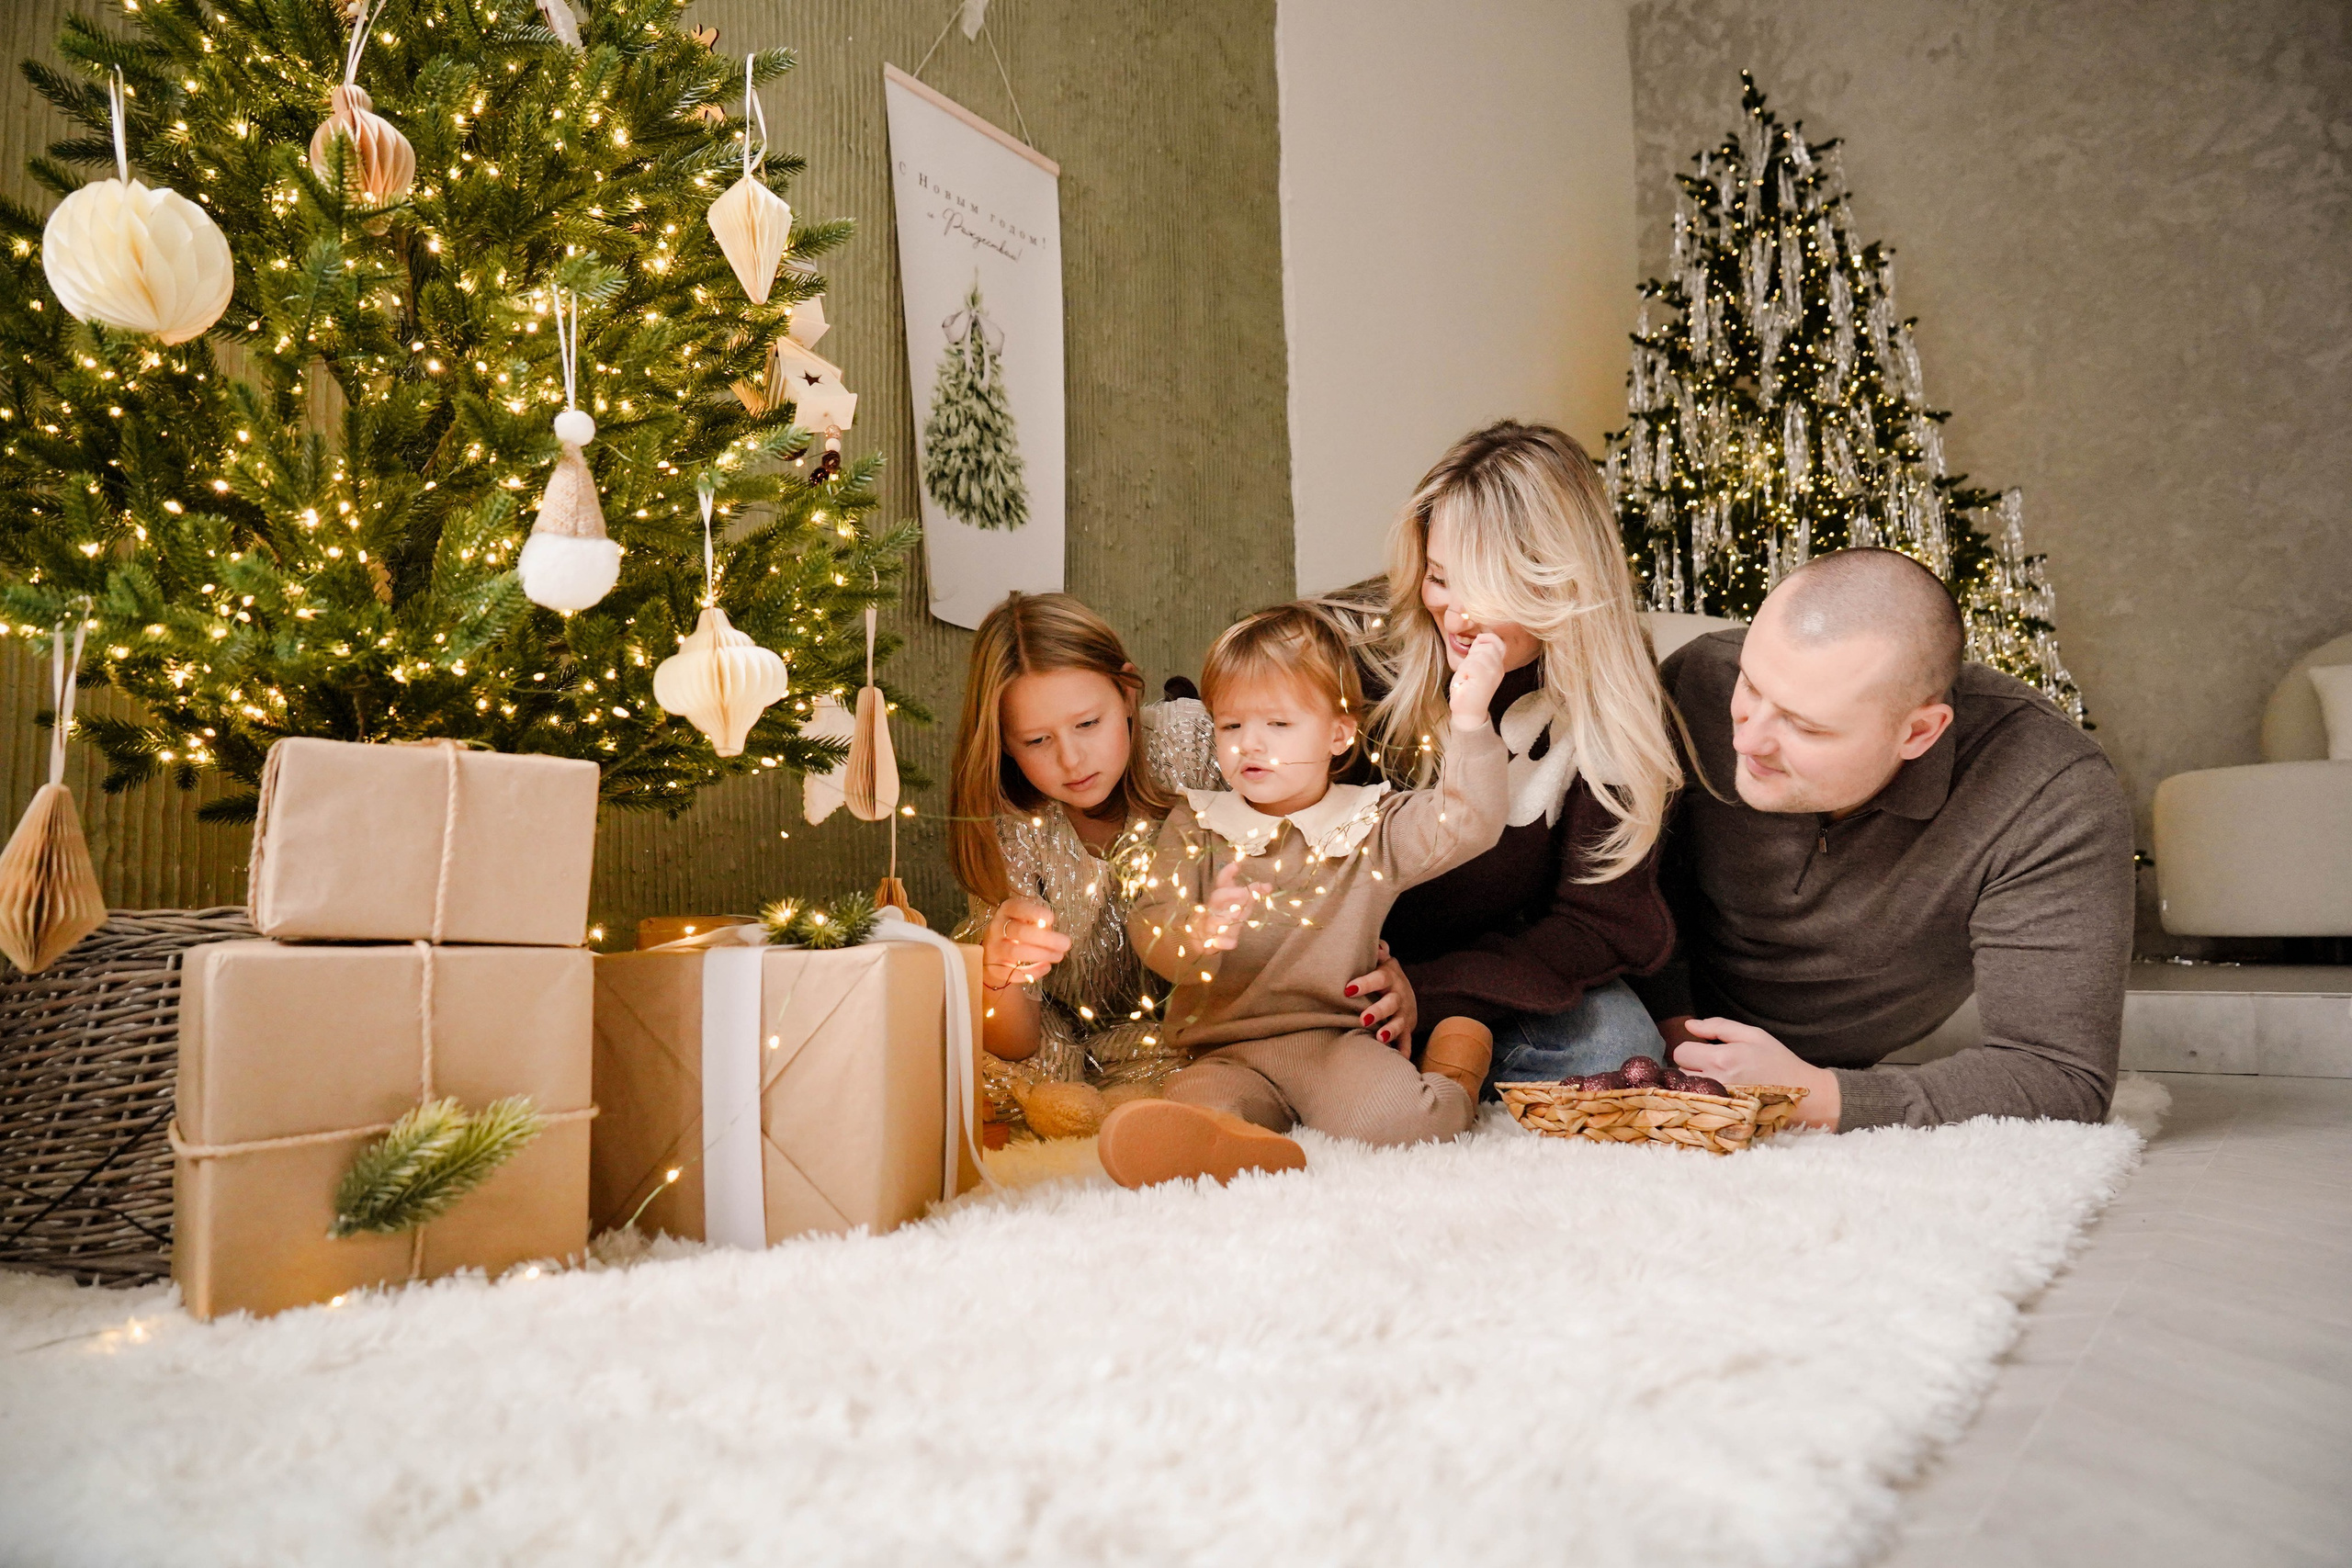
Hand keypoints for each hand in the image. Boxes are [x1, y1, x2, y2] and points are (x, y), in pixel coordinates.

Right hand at [981, 897, 1070, 990]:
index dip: (1034, 912)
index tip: (1051, 918)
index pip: (1016, 907)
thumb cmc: (1018, 934)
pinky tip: (1046, 967)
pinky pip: (1013, 972)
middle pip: (1019, 932)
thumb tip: (1052, 932)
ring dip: (1041, 954)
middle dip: (1045, 938)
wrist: (994, 955)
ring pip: (1015, 952)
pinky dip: (1032, 971)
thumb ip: (1038, 923)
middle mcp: (996, 928)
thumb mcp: (1026, 922)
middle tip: (1066, 943)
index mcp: (1006, 911)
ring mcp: (993, 948)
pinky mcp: (994, 967)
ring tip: (1059, 956)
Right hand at [1190, 858, 1269, 953]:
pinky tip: (1232, 944)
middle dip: (1230, 894)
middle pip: (1217, 897)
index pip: (1221, 882)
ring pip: (1214, 920)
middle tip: (1244, 893)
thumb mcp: (1241, 903)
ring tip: (1237, 914)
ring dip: (1225, 917)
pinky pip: (1216, 942)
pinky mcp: (1213, 941)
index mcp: (1221, 897)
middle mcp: (1214, 909)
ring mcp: (1211, 925)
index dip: (1227, 873)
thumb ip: (1253, 894)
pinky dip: (1223, 943)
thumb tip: (1269, 886)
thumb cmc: (1228, 915)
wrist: (1208, 939)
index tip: (1236, 865)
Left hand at [1345, 940, 1418, 1050]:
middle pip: (1390, 1003)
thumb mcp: (1381, 961)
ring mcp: (1403, 1013)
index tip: (1348, 989)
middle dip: (1378, 1011)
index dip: (1365, 983)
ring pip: (1398, 1023)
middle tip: (1363, 1019)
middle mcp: (1399, 995)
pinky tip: (1400, 1059)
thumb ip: (1377, 952)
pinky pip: (1406, 1041)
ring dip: (1390, 1031)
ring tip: (1380, 1038)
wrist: (1404, 990)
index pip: (1379, 978)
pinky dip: (1404, 1050)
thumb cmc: (1382, 975)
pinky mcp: (1406, 1028)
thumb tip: (1378, 944)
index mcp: (1389, 977)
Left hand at [1447, 631, 1508, 727]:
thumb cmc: (1467, 690)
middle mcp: (1498, 668)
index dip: (1486, 639)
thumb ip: (1478, 652)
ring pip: (1479, 653)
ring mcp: (1493, 673)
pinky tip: (1466, 680)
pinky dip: (1464, 671)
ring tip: (1468, 676)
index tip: (1474, 650)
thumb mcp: (1473, 666)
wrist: (1468, 713)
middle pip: (1487, 645)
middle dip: (1473, 652)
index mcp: (1497, 664)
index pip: (1497, 641)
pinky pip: (1471, 664)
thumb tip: (1479, 638)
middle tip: (1469, 670)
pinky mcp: (1484, 679)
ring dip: (1467, 663)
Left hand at [1670, 1017, 1841, 1129]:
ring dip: (1695, 1086)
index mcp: (1722, 1058)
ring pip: (1686, 1092)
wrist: (1803, 1094)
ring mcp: (1718, 1103)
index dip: (1691, 1049)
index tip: (1704, 1052)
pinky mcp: (1722, 1118)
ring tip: (1717, 1082)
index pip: (1681, 1052)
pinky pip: (1697, 1107)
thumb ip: (1718, 1026)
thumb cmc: (1778, 1061)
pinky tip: (1718, 1097)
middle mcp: (1716, 1082)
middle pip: (1680, 1073)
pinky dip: (1702, 1101)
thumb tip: (1689, 1025)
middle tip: (1712, 1068)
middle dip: (1691, 1068)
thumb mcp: (1752, 1035)